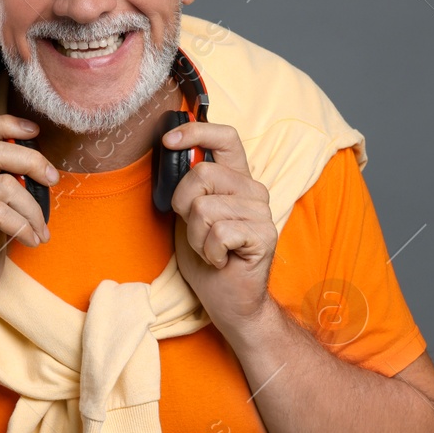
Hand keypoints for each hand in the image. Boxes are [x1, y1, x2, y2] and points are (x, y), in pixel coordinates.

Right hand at [0, 116, 58, 340]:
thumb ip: (5, 183)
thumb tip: (39, 164)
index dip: (4, 124)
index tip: (34, 131)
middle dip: (31, 162)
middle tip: (52, 180)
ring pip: (3, 186)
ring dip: (33, 210)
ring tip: (40, 230)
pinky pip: (0, 213)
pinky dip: (23, 226)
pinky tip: (30, 241)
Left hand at [163, 120, 276, 334]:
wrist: (228, 300)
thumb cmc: (207, 257)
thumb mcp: (189, 216)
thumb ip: (188, 187)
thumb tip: (172, 152)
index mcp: (236, 179)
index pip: (225, 138)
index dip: (196, 132)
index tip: (169, 141)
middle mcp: (253, 190)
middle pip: (202, 175)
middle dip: (184, 206)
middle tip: (196, 231)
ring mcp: (262, 212)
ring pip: (205, 208)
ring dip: (195, 236)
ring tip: (209, 249)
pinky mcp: (264, 236)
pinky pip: (218, 232)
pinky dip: (208, 251)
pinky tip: (220, 259)